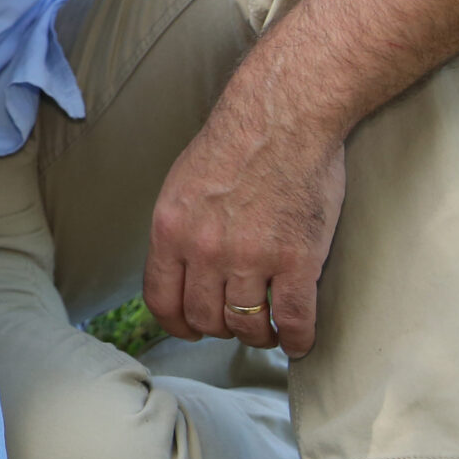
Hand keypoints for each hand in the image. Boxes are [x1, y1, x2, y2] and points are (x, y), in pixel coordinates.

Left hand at [143, 103, 346, 357]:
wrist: (282, 118)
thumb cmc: (236, 144)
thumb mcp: (182, 185)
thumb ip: (179, 229)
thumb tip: (179, 267)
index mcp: (170, 229)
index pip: (161, 299)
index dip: (176, 324)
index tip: (190, 329)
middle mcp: (204, 249)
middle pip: (204, 318)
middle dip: (220, 328)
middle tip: (236, 321)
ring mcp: (250, 258)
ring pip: (246, 327)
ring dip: (257, 336)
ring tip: (267, 329)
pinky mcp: (297, 261)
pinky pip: (292, 321)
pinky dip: (296, 340)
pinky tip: (298, 340)